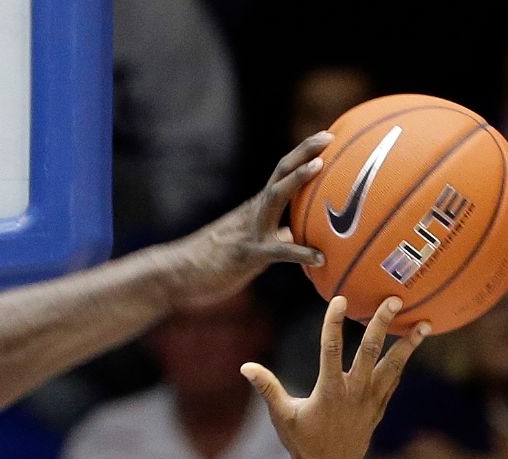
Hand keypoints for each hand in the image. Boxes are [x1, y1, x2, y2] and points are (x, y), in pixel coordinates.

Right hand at [166, 133, 331, 303]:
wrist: (178, 272)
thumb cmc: (214, 262)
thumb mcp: (249, 243)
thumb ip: (276, 237)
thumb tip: (300, 238)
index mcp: (256, 209)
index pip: (282, 173)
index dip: (303, 154)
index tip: (327, 137)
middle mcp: (254, 212)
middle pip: (280, 173)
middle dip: (304, 152)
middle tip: (328, 136)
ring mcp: (251, 230)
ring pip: (275, 197)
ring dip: (297, 179)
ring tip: (321, 166)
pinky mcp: (248, 254)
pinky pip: (278, 251)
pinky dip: (301, 253)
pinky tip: (320, 259)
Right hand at [242, 296, 428, 458]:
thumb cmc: (302, 442)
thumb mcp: (281, 415)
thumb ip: (267, 388)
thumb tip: (245, 366)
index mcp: (329, 390)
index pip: (331, 348)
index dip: (334, 322)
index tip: (339, 300)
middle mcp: (354, 392)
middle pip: (371, 350)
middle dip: (382, 323)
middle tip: (394, 300)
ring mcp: (370, 400)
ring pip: (392, 366)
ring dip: (408, 344)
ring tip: (424, 324)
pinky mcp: (378, 408)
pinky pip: (393, 381)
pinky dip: (401, 363)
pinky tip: (410, 349)